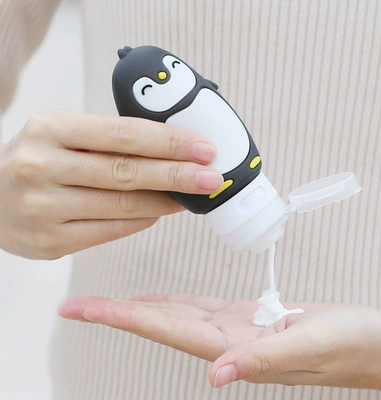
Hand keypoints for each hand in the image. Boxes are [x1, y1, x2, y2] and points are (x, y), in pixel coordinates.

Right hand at [0, 111, 222, 258]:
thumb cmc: (38, 160)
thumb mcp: (62, 135)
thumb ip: (109, 140)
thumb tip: (170, 150)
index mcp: (50, 128)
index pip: (124, 134)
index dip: (170, 142)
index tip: (204, 148)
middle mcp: (41, 166)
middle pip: (126, 172)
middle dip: (177, 175)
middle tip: (212, 177)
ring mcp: (42, 208)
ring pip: (122, 206)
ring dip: (165, 202)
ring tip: (192, 196)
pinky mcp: (48, 242)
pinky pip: (109, 231)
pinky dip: (141, 221)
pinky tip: (160, 213)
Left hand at [59, 293, 380, 392]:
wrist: (373, 343)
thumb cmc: (351, 344)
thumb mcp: (312, 346)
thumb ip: (263, 360)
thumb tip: (216, 376)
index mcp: (234, 348)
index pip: (166, 330)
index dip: (124, 319)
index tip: (86, 312)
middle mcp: (225, 342)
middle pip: (160, 324)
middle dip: (118, 313)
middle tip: (78, 305)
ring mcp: (234, 331)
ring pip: (175, 316)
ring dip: (140, 309)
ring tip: (107, 303)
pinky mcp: (247, 319)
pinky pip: (199, 309)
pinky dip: (173, 303)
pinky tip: (159, 301)